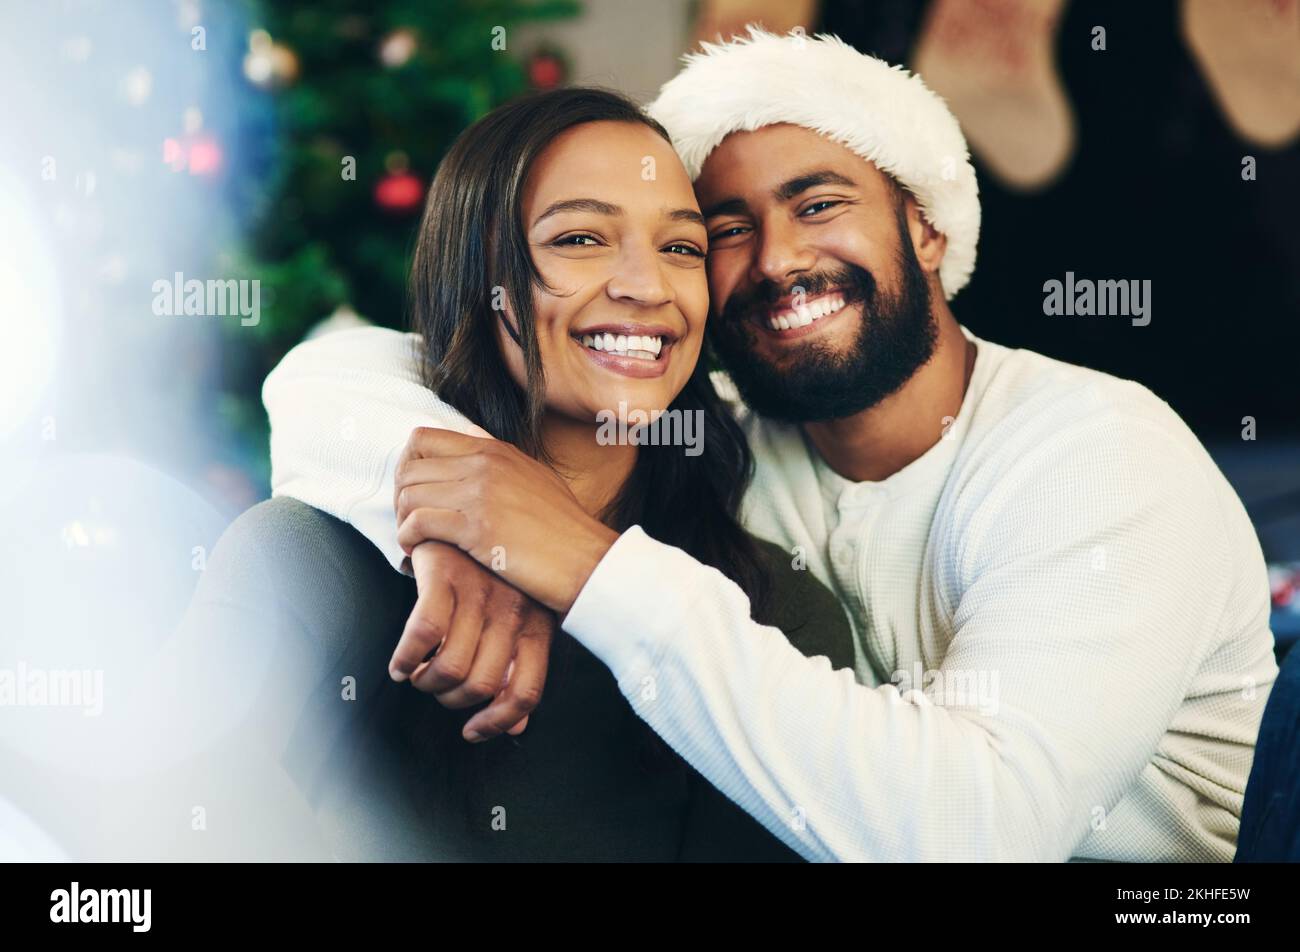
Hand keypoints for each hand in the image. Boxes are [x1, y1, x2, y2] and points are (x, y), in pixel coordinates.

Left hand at [393, 427, 618, 613]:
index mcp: (495, 450)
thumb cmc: (564, 529)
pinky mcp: (476, 526)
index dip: (407, 467)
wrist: (587, 560)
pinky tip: (417, 554)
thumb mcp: (534, 477)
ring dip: (402, 522)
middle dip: (399, 498)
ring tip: (413, 542)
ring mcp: (480, 492)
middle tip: (408, 523)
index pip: (422, 439)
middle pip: (408, 467)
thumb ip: (500, 458)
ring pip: (408, 495)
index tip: (414, 495)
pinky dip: (408, 540)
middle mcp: (484, 463)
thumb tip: (472, 435)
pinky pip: (417, 524)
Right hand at [393, 540, 555, 741]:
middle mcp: (513, 611)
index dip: (498, 722)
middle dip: (451, 699)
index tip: (472, 731)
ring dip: (427, 683)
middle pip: (482, 685)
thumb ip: (518, 670)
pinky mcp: (444, 575)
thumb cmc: (494, 572)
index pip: (525, 692)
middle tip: (437, 689)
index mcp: (538, 624)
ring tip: (418, 674)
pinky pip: (422, 633)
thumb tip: (516, 728)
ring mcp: (479, 592)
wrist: (468, 509)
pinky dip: (405, 659)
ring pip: (452, 666)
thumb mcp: (519, 618)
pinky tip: (400, 664)